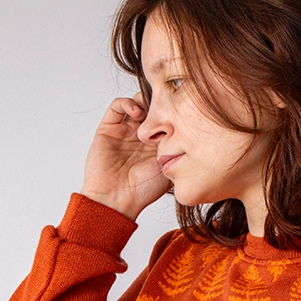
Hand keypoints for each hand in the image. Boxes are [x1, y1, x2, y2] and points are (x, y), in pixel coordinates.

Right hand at [80, 96, 169, 219]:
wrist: (117, 200)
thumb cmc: (143, 191)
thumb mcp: (171, 169)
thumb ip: (179, 150)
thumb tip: (193, 133)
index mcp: (156, 143)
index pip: (166, 118)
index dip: (173, 112)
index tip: (181, 112)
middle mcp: (140, 135)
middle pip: (152, 107)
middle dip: (160, 103)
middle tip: (167, 106)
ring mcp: (124, 130)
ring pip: (136, 102)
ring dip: (144, 100)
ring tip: (152, 111)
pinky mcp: (108, 128)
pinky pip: (118, 106)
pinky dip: (128, 102)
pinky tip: (137, 112)